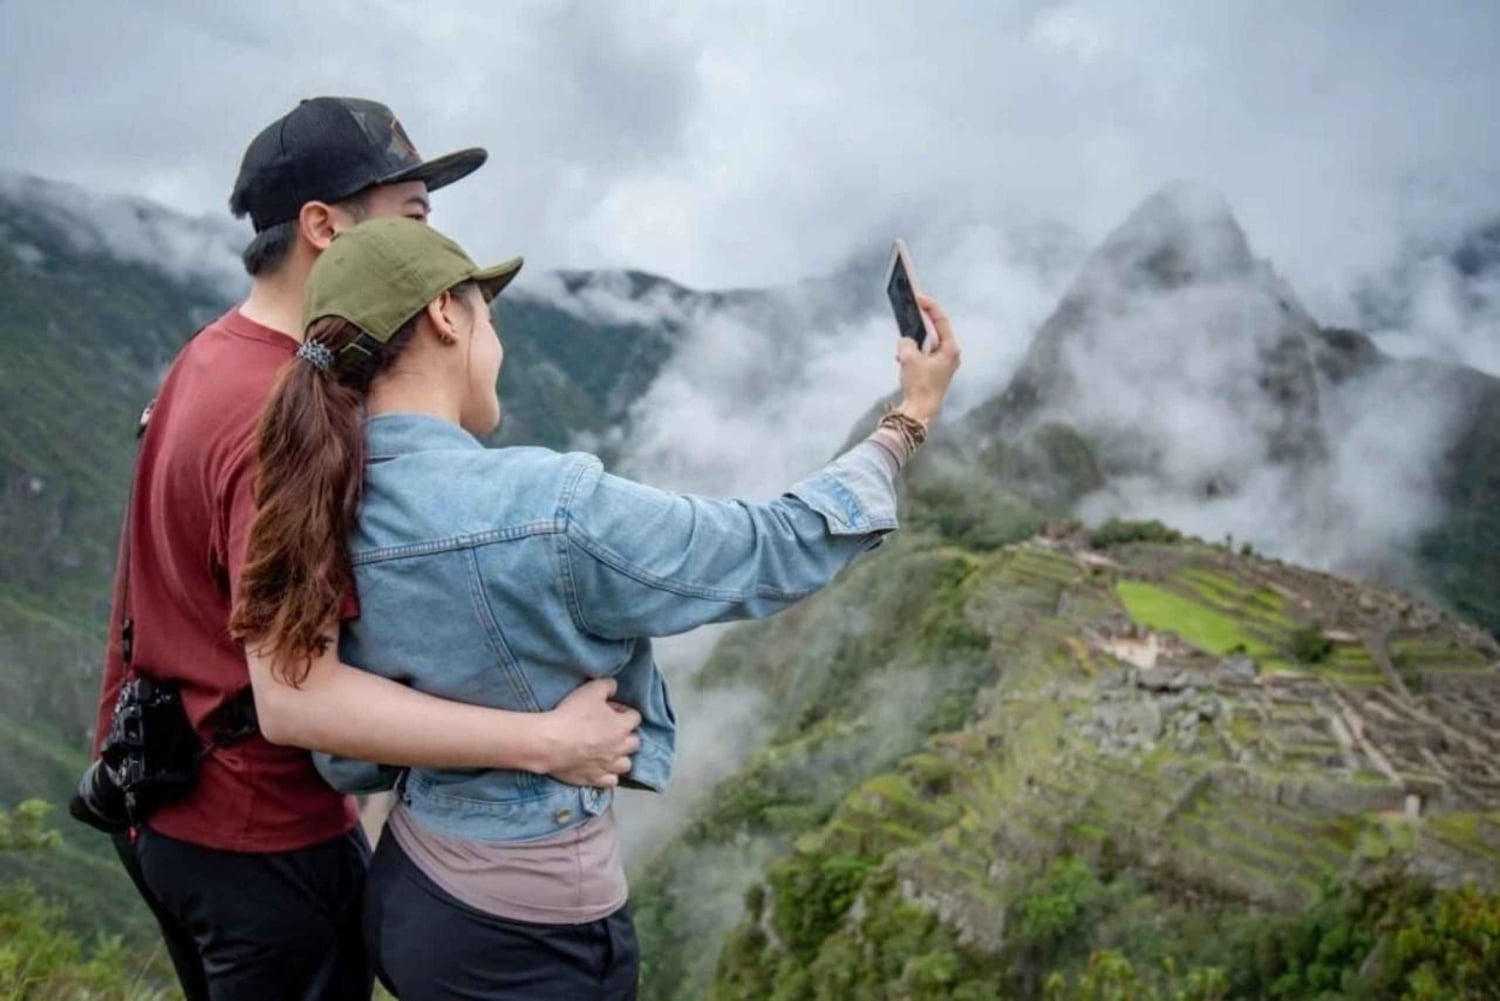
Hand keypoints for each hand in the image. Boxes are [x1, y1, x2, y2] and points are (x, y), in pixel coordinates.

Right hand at [539, 678, 641, 787]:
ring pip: (625, 764)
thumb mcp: (591, 690)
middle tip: (610, 730)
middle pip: (634, 742)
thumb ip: (607, 686)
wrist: (550, 743)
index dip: (623, 711)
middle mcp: (620, 748)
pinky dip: (608, 775)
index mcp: (622, 726)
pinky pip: (611, 781)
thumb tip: (614, 687)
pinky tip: (600, 768)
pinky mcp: (595, 779)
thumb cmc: (572, 715)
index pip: (635, 717)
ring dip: (620, 757)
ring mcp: (608, 766)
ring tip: (608, 751)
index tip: (610, 709)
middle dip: (626, 735)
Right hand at [896, 294, 961, 424]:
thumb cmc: (919, 386)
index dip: (929, 306)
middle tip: (909, 307)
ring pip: (927, 344)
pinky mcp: (935, 372)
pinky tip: (902, 359)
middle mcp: (950, 355)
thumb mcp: (908, 359)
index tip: (917, 296)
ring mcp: (943, 364)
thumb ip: (906, 343)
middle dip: (919, 323)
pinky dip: (912, 354)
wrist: (921, 413)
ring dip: (913, 342)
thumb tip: (905, 341)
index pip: (941, 320)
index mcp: (950, 349)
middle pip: (934, 330)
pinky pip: (923, 355)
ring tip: (904, 342)